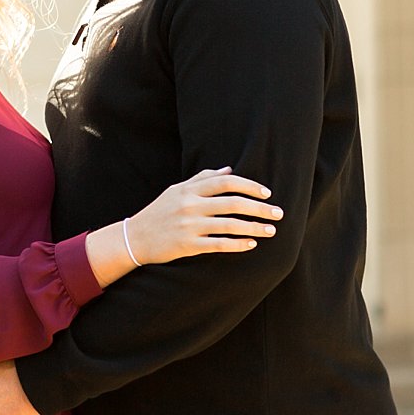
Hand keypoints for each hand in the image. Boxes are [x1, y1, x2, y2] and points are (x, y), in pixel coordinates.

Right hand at [128, 166, 282, 263]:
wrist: (135, 237)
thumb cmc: (159, 212)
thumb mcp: (176, 190)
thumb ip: (202, 179)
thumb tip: (229, 169)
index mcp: (189, 189)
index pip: (226, 182)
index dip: (250, 186)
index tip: (267, 193)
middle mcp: (190, 205)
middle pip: (233, 203)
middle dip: (259, 208)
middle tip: (278, 213)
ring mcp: (189, 226)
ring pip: (229, 225)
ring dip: (254, 227)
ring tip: (271, 230)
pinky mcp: (188, 245)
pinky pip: (219, 245)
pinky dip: (237, 244)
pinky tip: (251, 244)